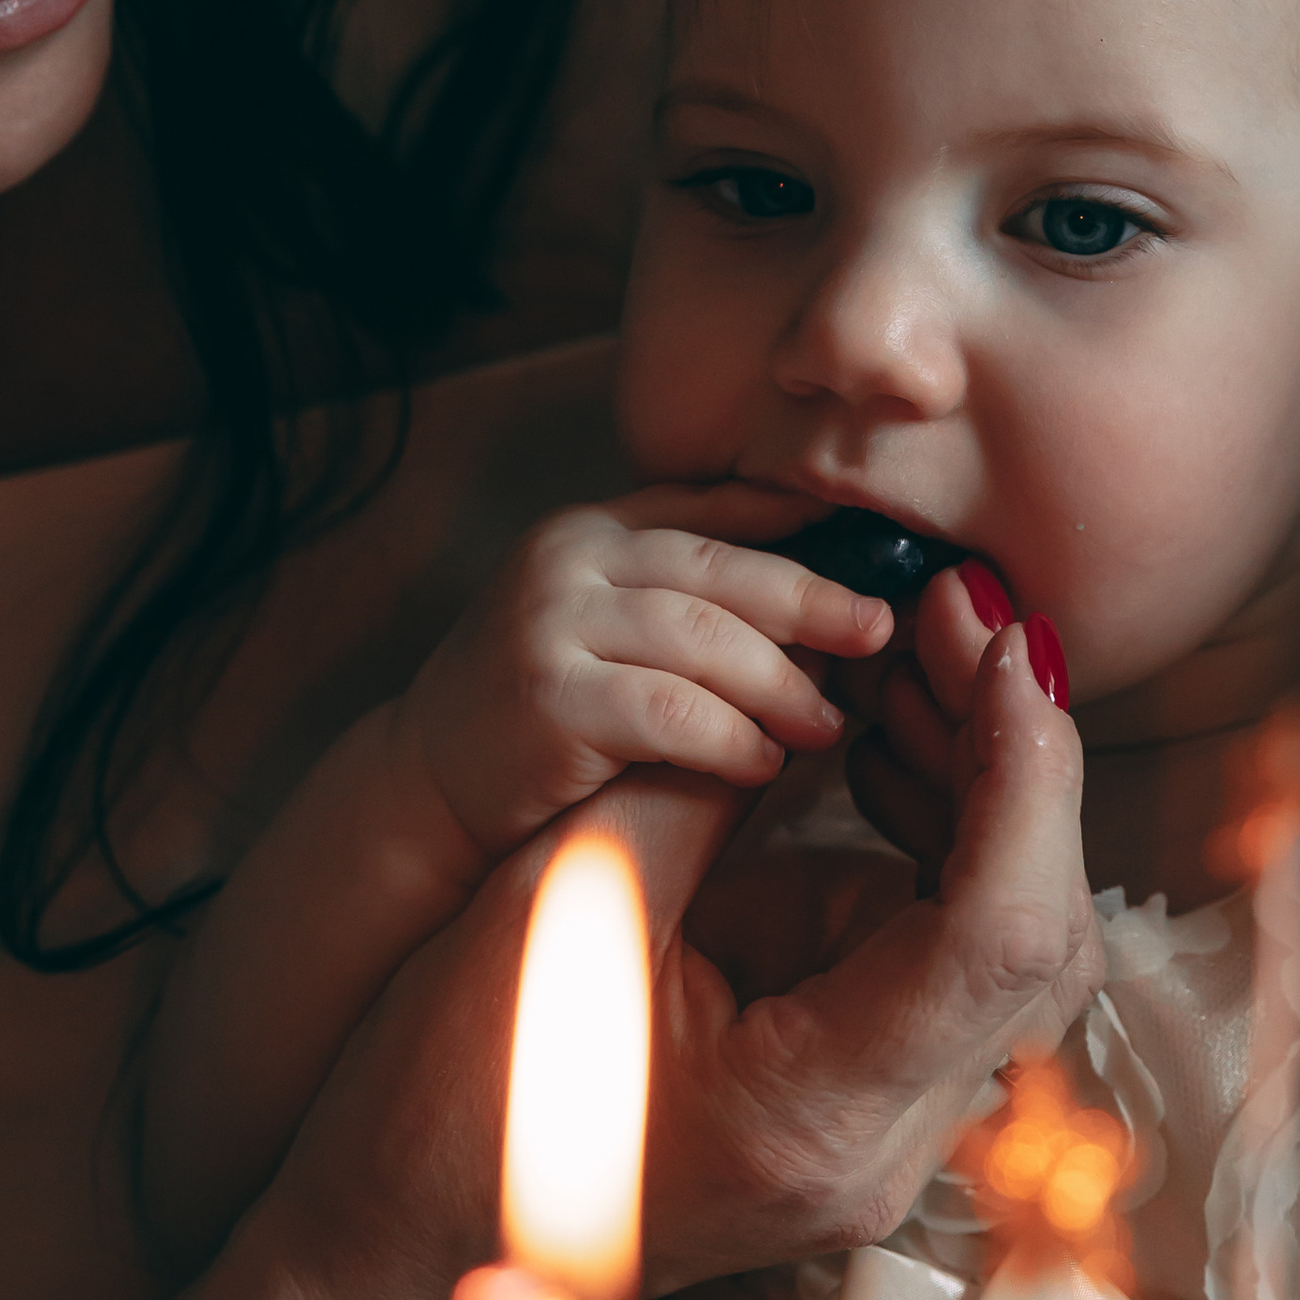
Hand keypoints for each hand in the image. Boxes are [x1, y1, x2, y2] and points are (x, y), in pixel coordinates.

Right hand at [250, 615, 1098, 1299]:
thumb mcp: (572, 905)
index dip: (1022, 770)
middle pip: (1041, 945)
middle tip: (955, 626)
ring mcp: (886, 1158)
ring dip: (988, 803)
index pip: (998, 932)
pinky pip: (959, 977)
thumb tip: (827, 672)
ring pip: (1020, 960)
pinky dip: (947, 857)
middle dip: (1019, 765)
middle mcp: (881, 1159)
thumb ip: (705, 783)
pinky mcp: (870, 1128)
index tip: (994, 642)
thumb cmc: (451, 1096)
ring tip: (914, 673)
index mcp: (812, 1116)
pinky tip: (883, 762)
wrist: (398, 1250)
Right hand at [394, 487, 894, 867]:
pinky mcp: (550, 695)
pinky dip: (732, 738)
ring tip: (827, 723)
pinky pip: (673, 710)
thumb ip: (682, 604)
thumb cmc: (535, 717)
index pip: (714, 512)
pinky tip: (765, 763)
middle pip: (724, 571)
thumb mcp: (601, 631)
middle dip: (813, 601)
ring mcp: (551, 622)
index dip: (799, 526)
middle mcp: (568, 560)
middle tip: (879, 631)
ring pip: (706, 640)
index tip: (877, 547)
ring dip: (782, 685)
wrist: (420, 787)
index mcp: (589, 531)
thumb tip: (822, 604)